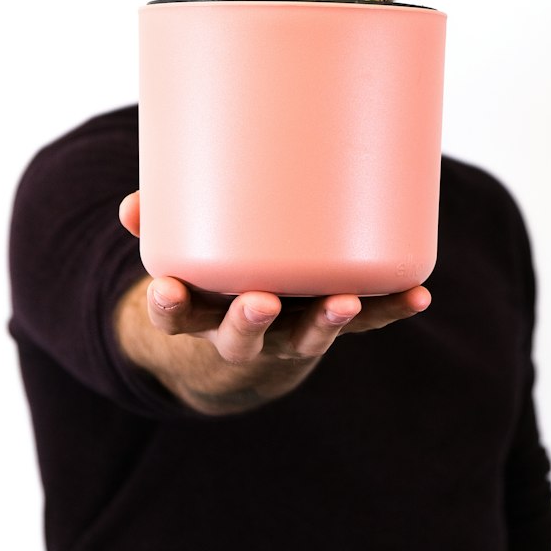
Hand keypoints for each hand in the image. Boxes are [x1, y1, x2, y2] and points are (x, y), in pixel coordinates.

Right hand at [117, 191, 430, 413]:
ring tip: (343, 301)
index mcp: (200, 314)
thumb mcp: (183, 254)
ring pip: (307, 335)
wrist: (250, 344)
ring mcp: (291, 333)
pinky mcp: (331, 324)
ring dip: (326, 322)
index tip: (167, 290)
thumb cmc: (214, 276)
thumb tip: (133, 205)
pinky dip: (390, 309)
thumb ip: (160, 222)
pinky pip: (365, 321)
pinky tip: (418, 295)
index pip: (176, 317)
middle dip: (250, 320)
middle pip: (242, 336)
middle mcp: (244, 332)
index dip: (170, 308)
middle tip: (260, 301)